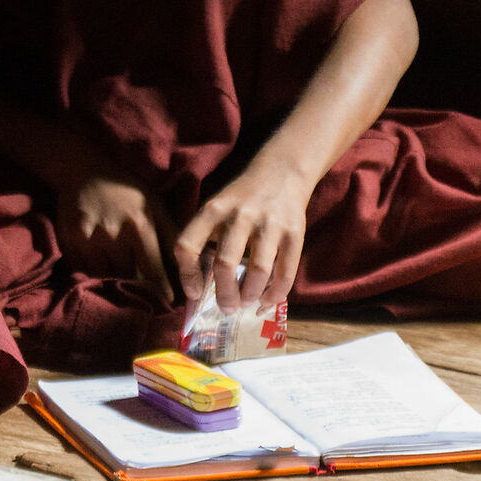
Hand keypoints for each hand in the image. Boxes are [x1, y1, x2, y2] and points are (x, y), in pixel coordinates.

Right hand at [58, 177, 175, 304]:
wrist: (83, 171)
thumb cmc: (126, 190)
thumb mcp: (154, 203)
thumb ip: (171, 231)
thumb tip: (190, 260)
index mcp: (139, 225)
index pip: (153, 268)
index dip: (161, 289)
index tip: (167, 302)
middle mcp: (113, 234)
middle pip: (128, 275)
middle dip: (137, 284)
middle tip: (143, 292)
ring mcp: (89, 238)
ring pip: (105, 276)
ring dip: (113, 279)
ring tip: (119, 279)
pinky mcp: (69, 240)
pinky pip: (83, 269)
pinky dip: (92, 272)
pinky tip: (98, 266)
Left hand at [174, 163, 310, 311]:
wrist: (281, 172)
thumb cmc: (241, 199)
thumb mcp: (216, 209)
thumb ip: (204, 239)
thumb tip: (198, 288)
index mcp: (212, 211)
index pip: (187, 246)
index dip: (187, 275)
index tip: (194, 294)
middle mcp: (239, 216)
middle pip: (224, 264)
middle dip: (225, 295)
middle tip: (226, 308)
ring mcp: (268, 224)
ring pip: (257, 272)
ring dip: (250, 295)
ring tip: (246, 302)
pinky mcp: (293, 233)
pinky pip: (285, 272)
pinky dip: (275, 294)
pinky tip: (266, 300)